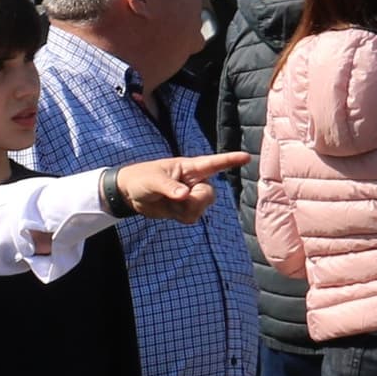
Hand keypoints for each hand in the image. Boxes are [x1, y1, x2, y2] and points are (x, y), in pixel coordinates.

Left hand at [117, 152, 253, 222]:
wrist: (130, 194)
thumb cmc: (141, 178)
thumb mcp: (153, 180)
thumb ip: (169, 187)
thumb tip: (184, 195)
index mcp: (189, 168)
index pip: (213, 163)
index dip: (230, 160)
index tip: (246, 157)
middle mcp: (194, 181)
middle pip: (209, 195)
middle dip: (196, 202)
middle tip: (179, 199)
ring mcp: (191, 196)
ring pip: (201, 209)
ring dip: (185, 211)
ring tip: (170, 203)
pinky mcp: (185, 209)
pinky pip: (193, 218)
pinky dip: (182, 218)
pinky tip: (171, 211)